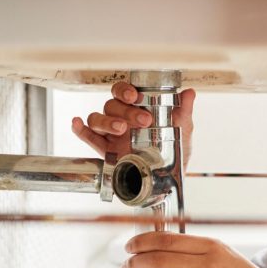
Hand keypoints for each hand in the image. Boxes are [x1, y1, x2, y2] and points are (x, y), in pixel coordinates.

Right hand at [71, 81, 195, 169]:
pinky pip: (87, 136)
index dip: (124, 90)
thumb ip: (184, 111)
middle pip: (111, 105)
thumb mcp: (182, 129)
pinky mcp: (104, 149)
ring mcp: (111, 133)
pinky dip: (79, 129)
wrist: (167, 177)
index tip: (135, 96)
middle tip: (143, 121)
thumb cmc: (173, 150)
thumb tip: (189, 93)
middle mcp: (120, 117)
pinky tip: (77, 123)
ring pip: (97, 118)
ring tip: (121, 130)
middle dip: (125, 111)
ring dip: (106, 121)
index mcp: (137, 107)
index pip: (123, 91)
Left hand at [121, 231, 266, 267]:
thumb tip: (164, 244)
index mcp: (212, 246)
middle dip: (134, 262)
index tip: (129, 246)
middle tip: (124, 265)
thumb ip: (199, 250)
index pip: (165, 239)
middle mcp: (209, 263)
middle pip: (158, 258)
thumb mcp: (227, 256)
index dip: (140, 242)